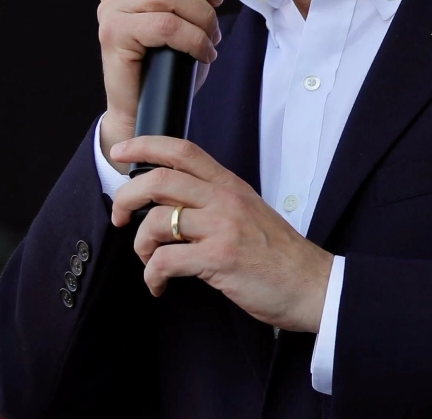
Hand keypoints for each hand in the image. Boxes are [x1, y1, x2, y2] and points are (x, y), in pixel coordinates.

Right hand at [96, 0, 225, 171]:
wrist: (147, 112)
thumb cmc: (169, 64)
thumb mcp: (182, 17)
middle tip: (216, 8)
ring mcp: (111, 11)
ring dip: (202, 17)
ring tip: (209, 39)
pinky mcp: (114, 36)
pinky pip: (166, 25)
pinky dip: (194, 39)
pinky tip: (202, 54)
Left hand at [109, 135, 332, 332]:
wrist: (313, 285)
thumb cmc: (278, 254)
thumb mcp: (248, 211)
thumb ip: (213, 200)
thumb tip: (169, 203)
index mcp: (229, 185)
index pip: (182, 150)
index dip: (145, 145)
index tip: (121, 152)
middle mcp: (224, 200)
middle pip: (159, 181)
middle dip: (126, 196)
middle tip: (118, 215)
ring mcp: (222, 228)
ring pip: (157, 221)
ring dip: (140, 244)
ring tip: (147, 260)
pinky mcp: (219, 259)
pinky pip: (166, 261)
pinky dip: (152, 275)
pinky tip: (158, 285)